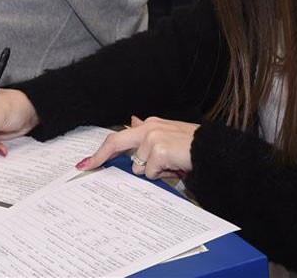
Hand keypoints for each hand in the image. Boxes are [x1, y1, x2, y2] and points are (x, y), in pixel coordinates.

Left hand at [78, 116, 197, 179]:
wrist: (210, 149)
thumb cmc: (190, 145)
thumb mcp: (167, 135)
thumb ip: (147, 132)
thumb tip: (132, 121)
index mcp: (150, 125)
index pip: (119, 137)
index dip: (102, 150)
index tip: (87, 161)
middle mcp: (149, 128)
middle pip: (116, 143)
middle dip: (100, 157)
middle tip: (86, 167)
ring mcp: (153, 139)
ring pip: (138, 166)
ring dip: (152, 171)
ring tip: (170, 166)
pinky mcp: (159, 151)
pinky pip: (150, 172)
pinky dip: (162, 174)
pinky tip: (174, 167)